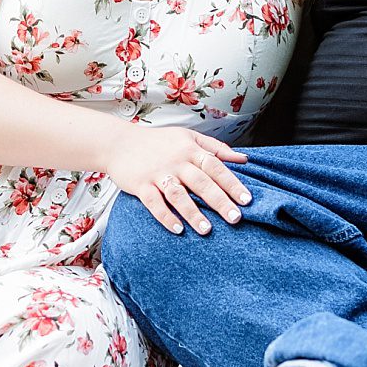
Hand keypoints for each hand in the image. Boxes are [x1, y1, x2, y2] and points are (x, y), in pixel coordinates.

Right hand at [105, 128, 250, 235]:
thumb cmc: (158, 142)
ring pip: (178, 195)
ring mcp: (158, 174)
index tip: (246, 200)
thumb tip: (243, 159)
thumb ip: (216, 147)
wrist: (119, 142)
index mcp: (190, 150)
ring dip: (193, 213)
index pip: (216, 166)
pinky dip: (166, 217)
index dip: (232, 183)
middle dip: (219, 201)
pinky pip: (154, 203)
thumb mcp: (188, 137)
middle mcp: (176, 162)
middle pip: (201, 182)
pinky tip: (178, 229)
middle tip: (236, 218)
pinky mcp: (141, 185)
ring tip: (207, 230)